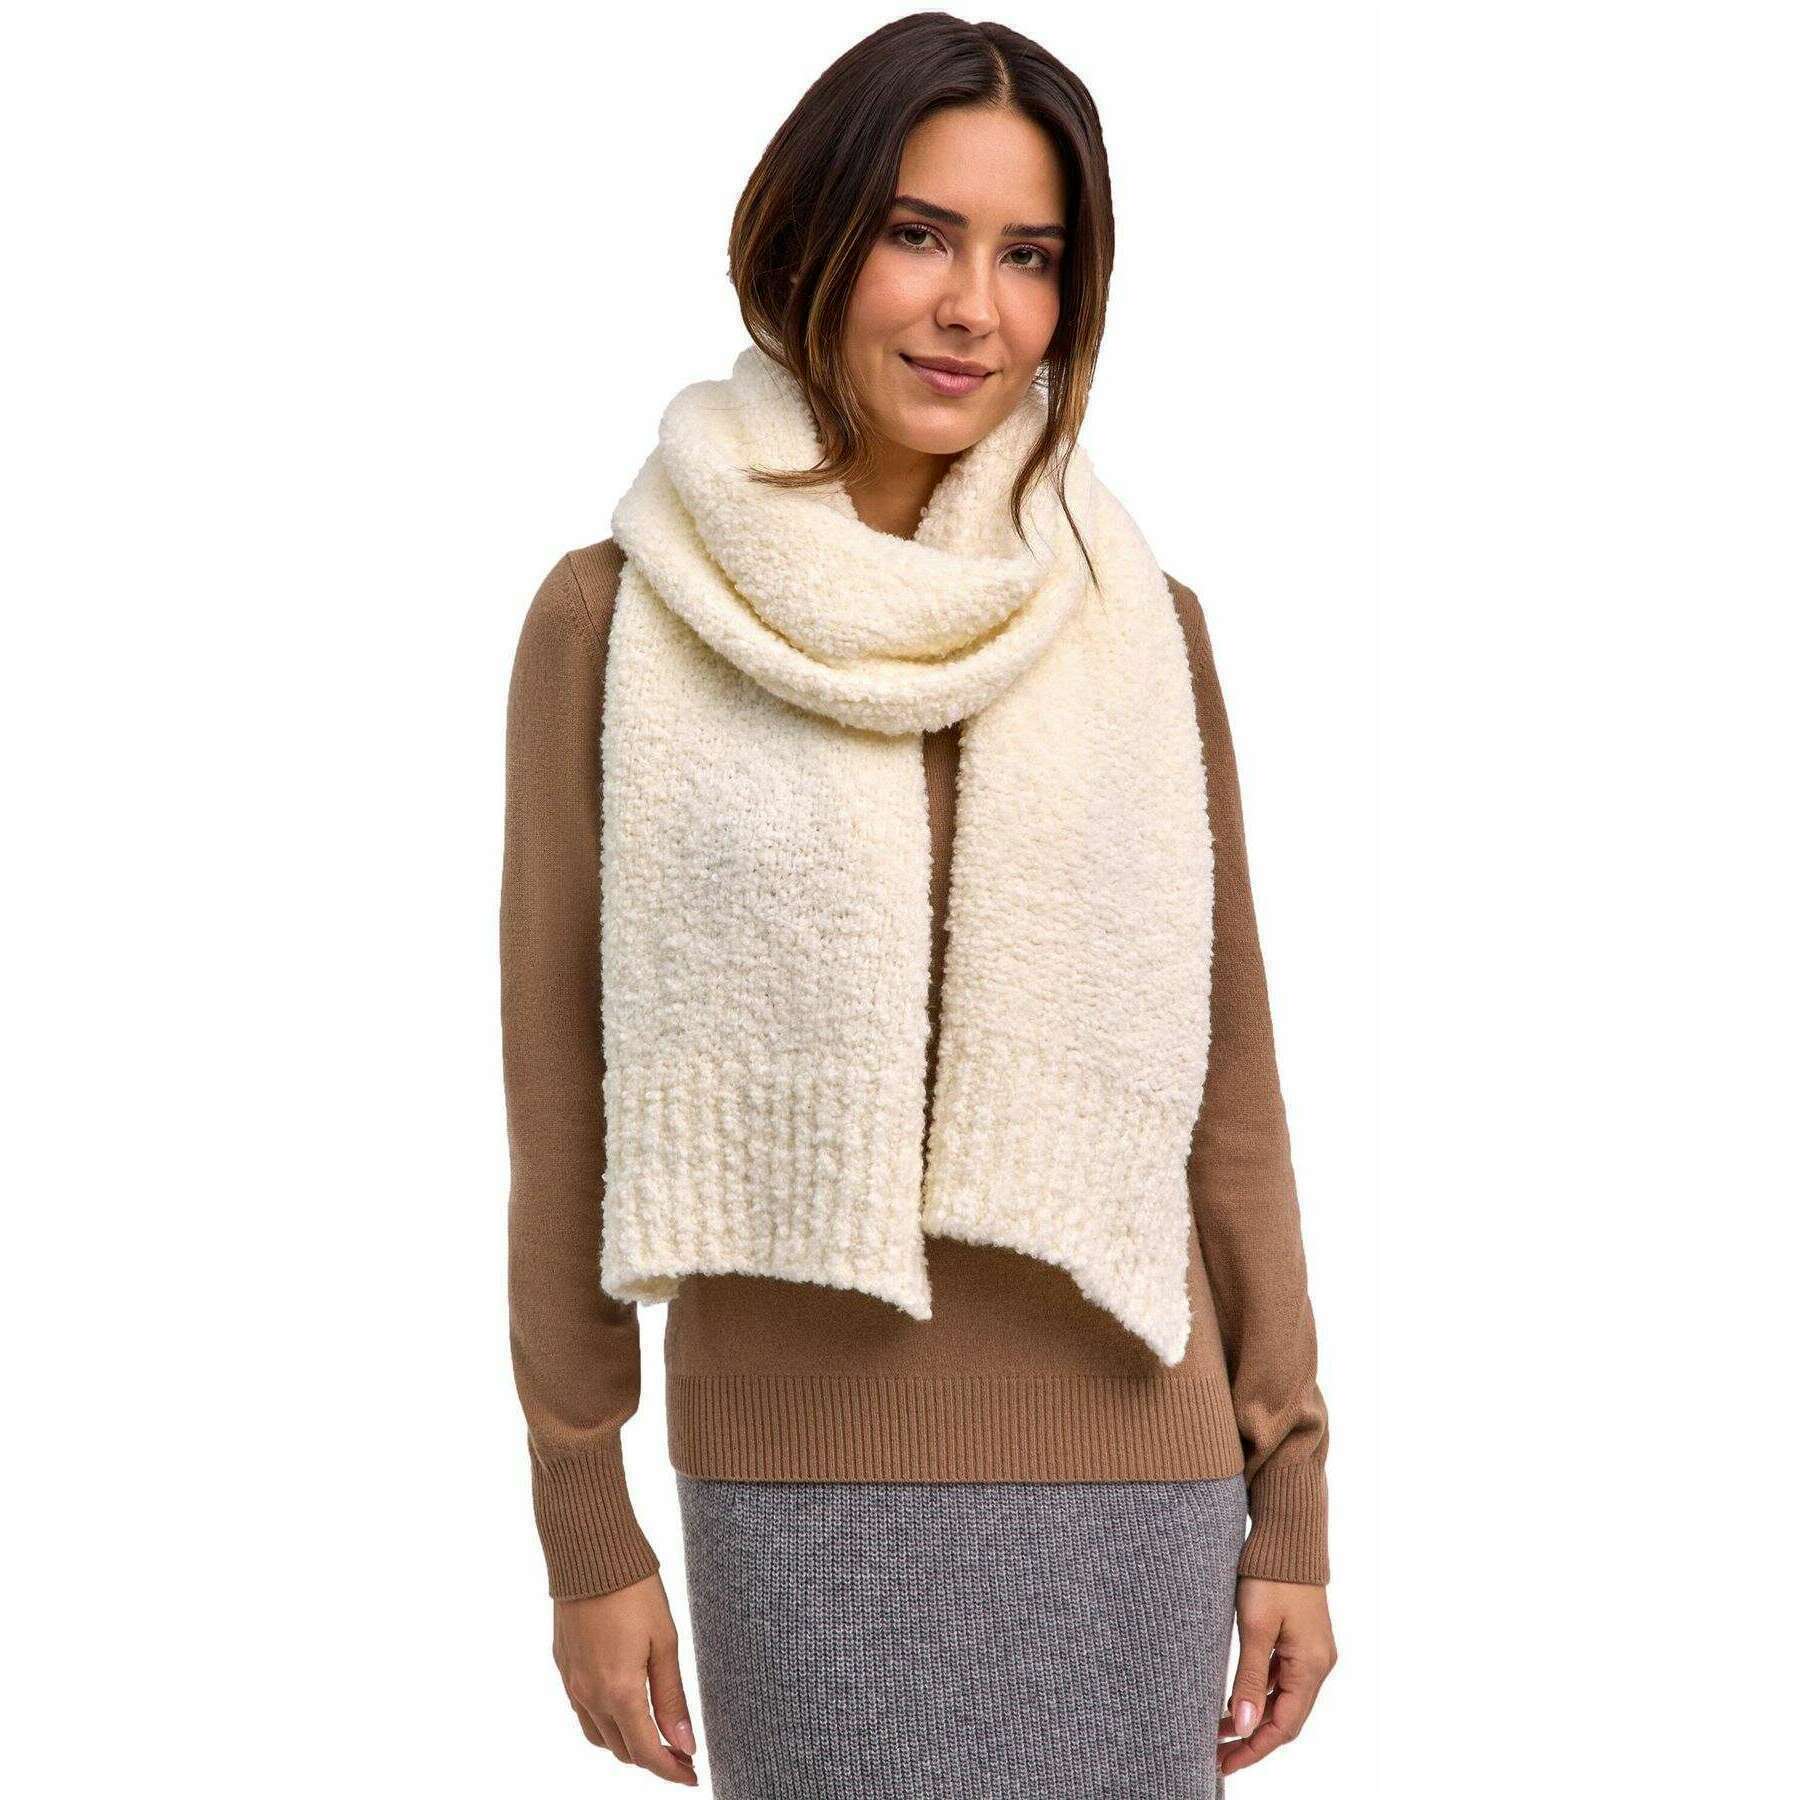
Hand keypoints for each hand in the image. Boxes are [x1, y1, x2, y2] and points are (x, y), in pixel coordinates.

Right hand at [552, 1571, 699, 1784]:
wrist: (590, 1553)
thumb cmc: (634, 1590)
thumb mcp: (665, 1642)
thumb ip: (671, 1698)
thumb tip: (685, 1744)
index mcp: (618, 1692)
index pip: (645, 1752)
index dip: (670, 1770)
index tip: (692, 1774)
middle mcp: (589, 1695)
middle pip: (621, 1750)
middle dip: (651, 1758)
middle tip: (681, 1751)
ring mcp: (571, 1682)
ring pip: (598, 1735)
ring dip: (626, 1742)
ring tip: (655, 1732)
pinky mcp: (563, 1666)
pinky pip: (582, 1710)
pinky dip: (605, 1721)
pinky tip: (625, 1704)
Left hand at [1217, 1577, 1335, 1776]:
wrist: (1287, 1532)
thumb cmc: (1270, 1574)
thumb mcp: (1255, 1627)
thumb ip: (1250, 1679)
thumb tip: (1245, 1728)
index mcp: (1312, 1666)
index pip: (1284, 1726)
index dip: (1254, 1749)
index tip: (1224, 1763)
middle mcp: (1318, 1663)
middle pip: (1286, 1717)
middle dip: (1253, 1737)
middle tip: (1216, 1752)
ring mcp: (1312, 1651)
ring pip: (1283, 1698)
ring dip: (1255, 1715)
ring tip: (1219, 1728)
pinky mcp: (1302, 1638)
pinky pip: (1283, 1677)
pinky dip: (1261, 1691)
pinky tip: (1238, 1695)